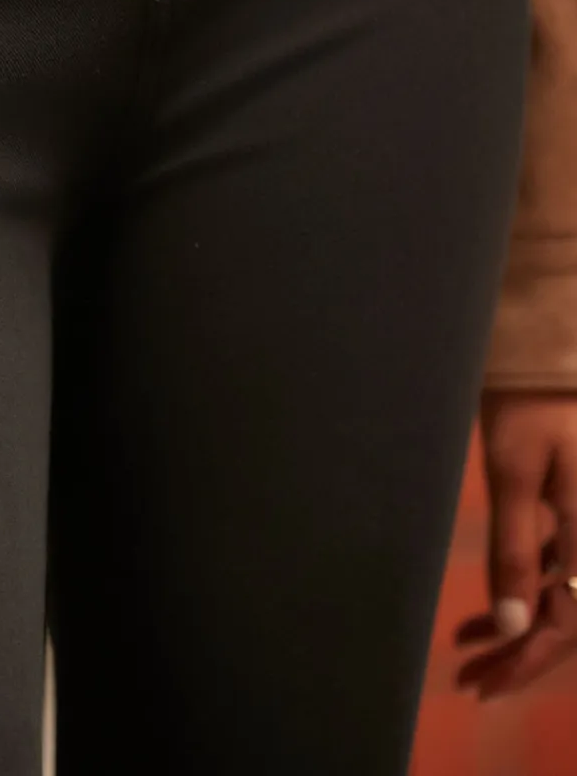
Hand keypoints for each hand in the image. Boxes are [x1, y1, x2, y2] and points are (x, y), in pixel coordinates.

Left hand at [455, 391, 576, 698]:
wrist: (549, 347)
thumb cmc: (529, 402)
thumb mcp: (513, 475)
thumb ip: (514, 549)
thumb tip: (514, 625)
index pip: (568, 623)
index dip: (527, 661)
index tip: (482, 686)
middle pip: (568, 616)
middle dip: (520, 653)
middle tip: (469, 679)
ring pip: (562, 592)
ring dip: (519, 623)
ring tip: (468, 647)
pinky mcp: (575, 505)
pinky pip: (559, 562)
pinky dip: (524, 585)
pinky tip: (491, 604)